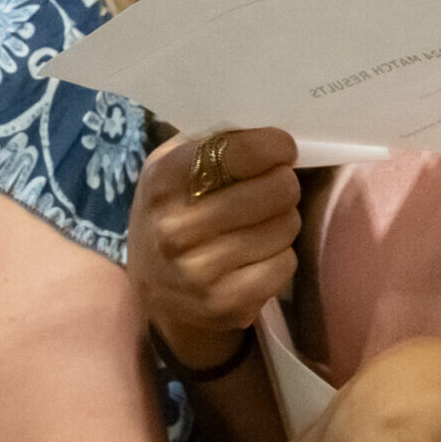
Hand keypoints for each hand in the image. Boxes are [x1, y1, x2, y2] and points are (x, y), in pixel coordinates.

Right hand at [129, 127, 299, 367]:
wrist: (155, 292)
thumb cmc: (174, 213)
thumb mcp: (172, 167)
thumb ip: (212, 143)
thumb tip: (269, 137)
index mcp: (163, 181)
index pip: (236, 150)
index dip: (273, 145)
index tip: (281, 149)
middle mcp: (176, 227)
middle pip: (275, 188)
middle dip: (284, 183)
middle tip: (275, 188)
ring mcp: (199, 270)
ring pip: (285, 226)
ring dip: (284, 220)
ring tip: (263, 223)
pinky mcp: (225, 304)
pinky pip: (284, 265)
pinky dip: (281, 256)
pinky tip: (259, 255)